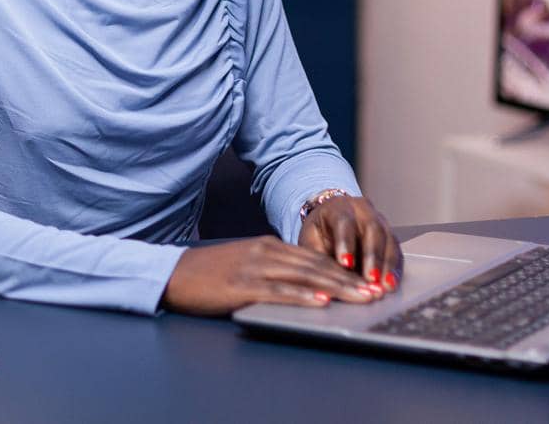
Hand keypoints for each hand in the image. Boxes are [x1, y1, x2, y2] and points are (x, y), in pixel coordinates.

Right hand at [160, 236, 384, 315]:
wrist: (173, 273)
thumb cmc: (209, 273)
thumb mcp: (246, 263)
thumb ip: (273, 268)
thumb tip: (304, 281)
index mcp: (268, 246)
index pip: (315, 258)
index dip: (344, 270)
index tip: (367, 281)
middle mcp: (266, 252)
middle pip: (316, 266)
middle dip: (349, 280)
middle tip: (375, 291)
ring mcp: (254, 268)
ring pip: (304, 277)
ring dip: (336, 288)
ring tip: (360, 297)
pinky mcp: (242, 286)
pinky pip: (279, 292)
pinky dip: (303, 296)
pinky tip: (320, 301)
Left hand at [298, 194, 402, 292]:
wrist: (330, 223)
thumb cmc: (319, 235)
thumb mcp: (311, 242)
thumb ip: (318, 259)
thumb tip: (323, 284)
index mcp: (338, 207)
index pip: (344, 222)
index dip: (345, 243)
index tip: (345, 264)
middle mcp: (362, 210)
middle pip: (372, 229)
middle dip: (372, 256)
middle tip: (370, 278)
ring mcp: (379, 221)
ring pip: (388, 239)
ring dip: (387, 264)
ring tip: (384, 285)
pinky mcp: (389, 235)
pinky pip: (396, 250)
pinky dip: (395, 268)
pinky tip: (392, 283)